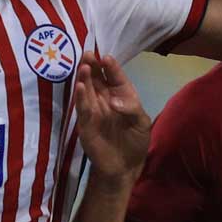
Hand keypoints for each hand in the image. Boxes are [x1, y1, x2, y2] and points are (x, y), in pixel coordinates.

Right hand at [74, 51, 150, 182]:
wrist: (124, 167)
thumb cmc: (135, 142)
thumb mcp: (142, 124)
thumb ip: (132, 109)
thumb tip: (114, 101)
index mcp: (121, 96)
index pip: (115, 78)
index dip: (111, 68)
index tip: (106, 58)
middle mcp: (105, 100)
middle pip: (97, 79)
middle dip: (92, 66)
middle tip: (87, 53)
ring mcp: (94, 111)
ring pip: (87, 90)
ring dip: (84, 78)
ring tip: (83, 66)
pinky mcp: (86, 124)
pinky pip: (82, 109)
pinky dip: (80, 98)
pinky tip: (79, 87)